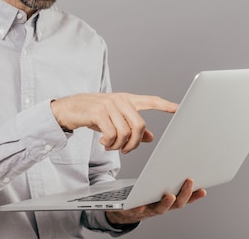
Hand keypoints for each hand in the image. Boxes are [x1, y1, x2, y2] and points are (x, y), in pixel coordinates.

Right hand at [50, 93, 177, 153]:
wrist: (68, 109)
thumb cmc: (93, 114)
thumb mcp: (114, 120)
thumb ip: (132, 127)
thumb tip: (150, 137)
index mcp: (127, 100)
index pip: (150, 100)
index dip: (165, 105)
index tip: (179, 108)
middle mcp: (120, 100)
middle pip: (139, 125)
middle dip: (134, 143)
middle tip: (125, 149)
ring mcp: (109, 104)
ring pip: (125, 132)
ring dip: (118, 145)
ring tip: (110, 145)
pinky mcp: (98, 112)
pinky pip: (112, 134)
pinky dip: (109, 143)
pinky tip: (103, 142)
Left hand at [105, 178, 206, 226]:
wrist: (124, 209)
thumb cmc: (144, 193)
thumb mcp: (157, 182)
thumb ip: (167, 174)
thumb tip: (178, 155)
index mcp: (168, 200)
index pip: (185, 198)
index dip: (195, 195)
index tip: (203, 189)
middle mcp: (161, 207)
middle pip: (177, 204)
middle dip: (184, 193)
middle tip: (190, 181)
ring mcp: (148, 210)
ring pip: (159, 209)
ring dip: (166, 203)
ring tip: (170, 195)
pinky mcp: (133, 210)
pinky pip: (136, 210)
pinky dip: (139, 208)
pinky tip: (140, 204)